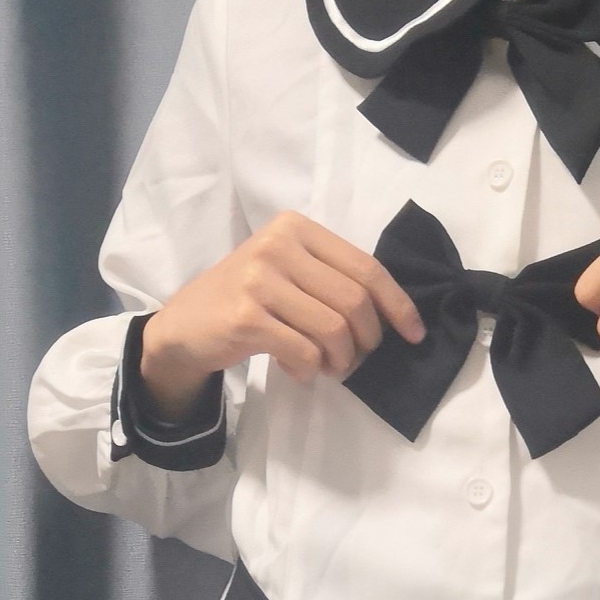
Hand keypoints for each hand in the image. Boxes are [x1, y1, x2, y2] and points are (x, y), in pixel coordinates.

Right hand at [139, 212, 425, 417]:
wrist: (185, 326)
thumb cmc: (245, 300)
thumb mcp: (287, 273)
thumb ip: (330, 281)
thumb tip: (389, 316)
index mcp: (296, 228)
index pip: (365, 267)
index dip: (397, 305)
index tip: (414, 335)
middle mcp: (278, 245)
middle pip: (354, 301)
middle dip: (366, 341)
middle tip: (354, 359)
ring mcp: (260, 279)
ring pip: (333, 330)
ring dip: (340, 361)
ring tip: (328, 368)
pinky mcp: (247, 316)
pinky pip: (305, 352)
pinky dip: (310, 371)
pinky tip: (298, 371)